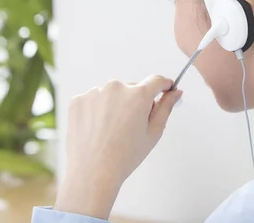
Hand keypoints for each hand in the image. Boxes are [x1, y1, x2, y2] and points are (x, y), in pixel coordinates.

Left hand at [54, 75, 182, 218]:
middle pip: (132, 88)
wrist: (93, 172)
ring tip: (111, 131)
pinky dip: (96, 110)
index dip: (164, 86)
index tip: (165, 90)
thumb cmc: (125, 156)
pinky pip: (93, 100)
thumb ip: (166, 107)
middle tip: (131, 126)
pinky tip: (97, 129)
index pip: (156, 80)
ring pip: (111, 94)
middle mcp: (116, 88)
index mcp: (138, 95)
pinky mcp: (78, 100)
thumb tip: (175, 93)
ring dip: (114, 105)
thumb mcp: (153, 132)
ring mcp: (94, 92)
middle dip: (135, 101)